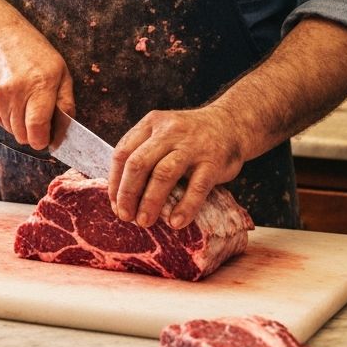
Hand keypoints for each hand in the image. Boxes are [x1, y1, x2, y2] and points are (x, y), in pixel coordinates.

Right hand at [0, 17, 74, 150]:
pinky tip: (12, 98)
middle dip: (33, 133)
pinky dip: (8, 116)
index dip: (43, 140)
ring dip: (20, 125)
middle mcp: (16, 93)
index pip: (37, 129)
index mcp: (40, 86)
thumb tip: (62, 133)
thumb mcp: (61, 72)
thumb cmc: (35, 54)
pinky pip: (0, 122)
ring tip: (24, 102)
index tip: (47, 139)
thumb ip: (66, 104)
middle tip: (38, 116)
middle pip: (23, 136)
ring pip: (11, 131)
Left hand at [108, 104, 244, 230]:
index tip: (115, 204)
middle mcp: (170, 131)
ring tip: (144, 222)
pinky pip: (197, 187)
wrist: (231, 124)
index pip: (123, 152)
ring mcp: (192, 145)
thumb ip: (144, 153)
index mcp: (152, 123)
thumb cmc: (190, 137)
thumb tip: (121, 195)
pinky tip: (176, 222)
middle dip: (128, 194)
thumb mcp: (164, 132)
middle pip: (138, 163)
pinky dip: (184, 207)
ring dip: (150, 202)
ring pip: (163, 174)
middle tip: (126, 217)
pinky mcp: (213, 161)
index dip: (115, 182)